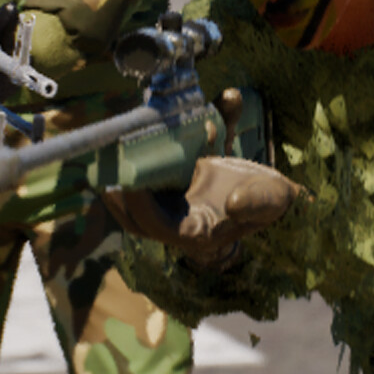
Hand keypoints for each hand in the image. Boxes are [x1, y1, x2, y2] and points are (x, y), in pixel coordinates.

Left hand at [106, 153, 305, 267]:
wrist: (268, 190)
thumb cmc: (270, 197)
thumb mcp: (272, 198)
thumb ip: (258, 202)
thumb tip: (234, 202)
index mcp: (197, 232)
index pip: (156, 225)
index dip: (139, 206)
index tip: (126, 181)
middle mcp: (179, 224)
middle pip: (135, 218)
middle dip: (116, 197)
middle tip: (102, 170)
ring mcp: (173, 208)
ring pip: (136, 200)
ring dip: (120, 181)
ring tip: (104, 158)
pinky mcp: (171, 191)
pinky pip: (147, 181)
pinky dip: (137, 165)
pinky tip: (130, 142)